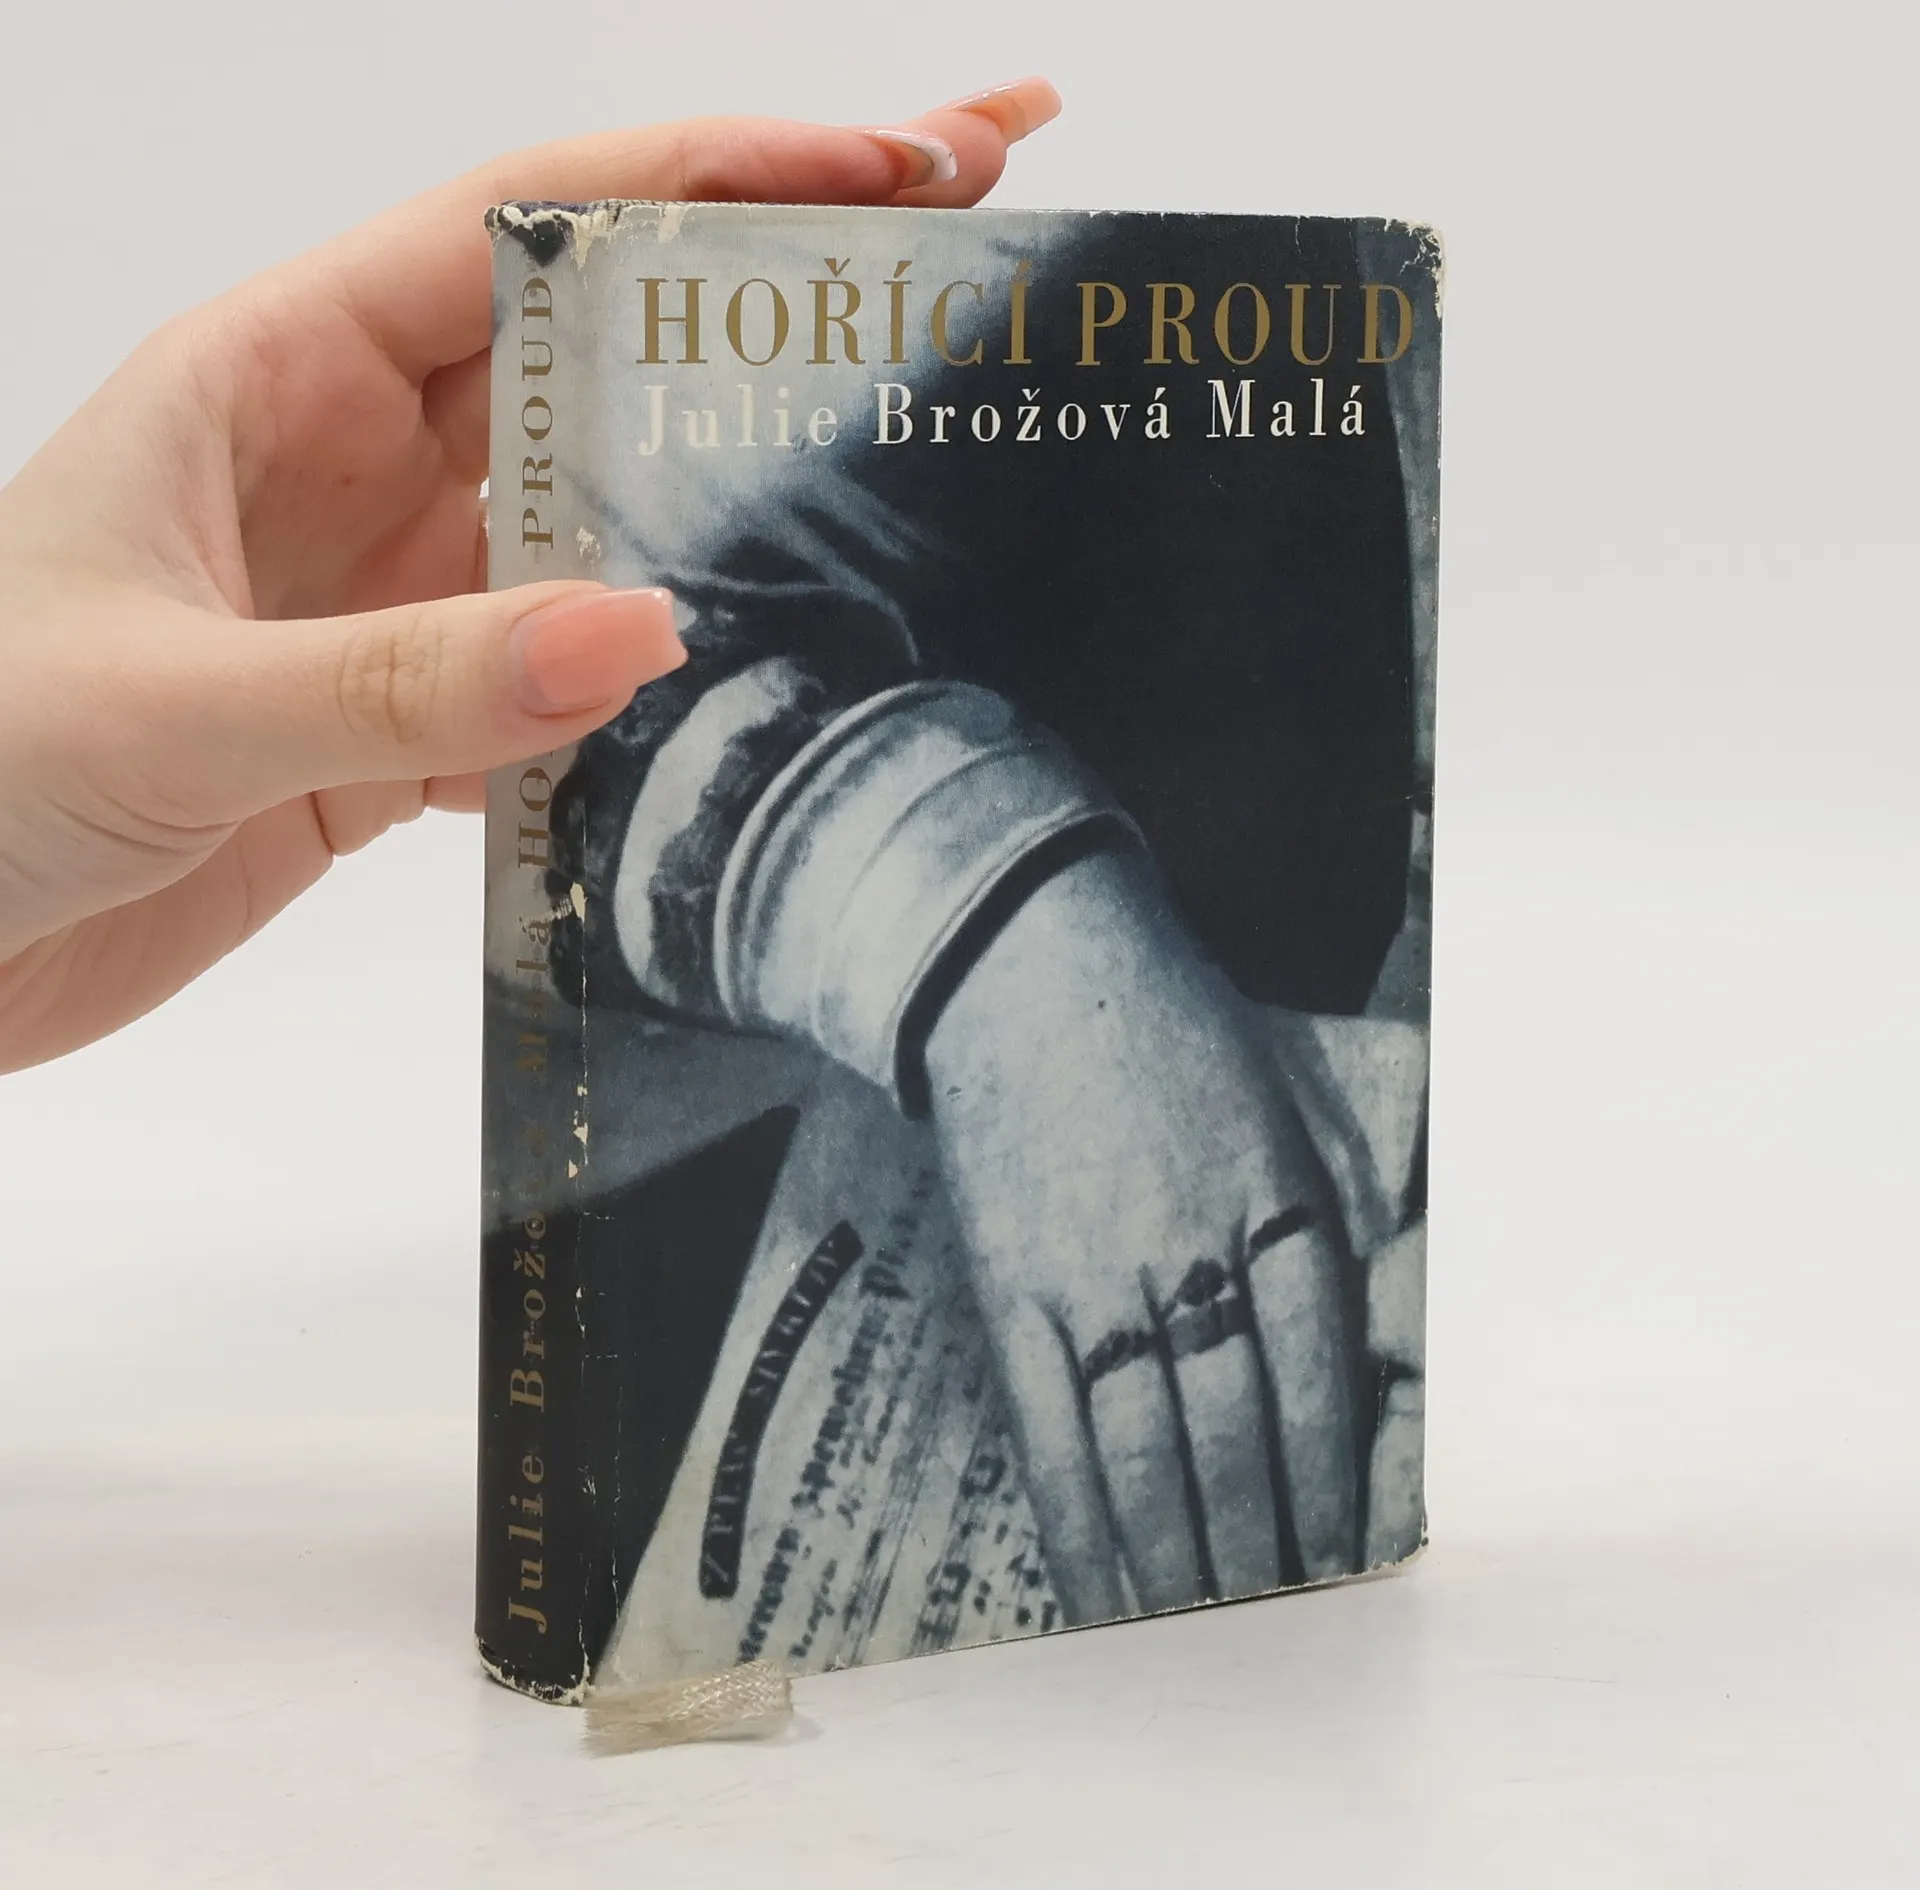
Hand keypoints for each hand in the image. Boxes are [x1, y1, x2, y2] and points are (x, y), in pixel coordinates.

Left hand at [0, 79, 1060, 1071]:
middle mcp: (354, 461)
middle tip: (976, 235)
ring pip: (609, 510)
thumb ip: (407, 678)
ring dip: (746, 485)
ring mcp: (392, 593)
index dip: (720, 174)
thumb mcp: (169, 702)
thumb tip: (644, 633)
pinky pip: (570, 673)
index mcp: (277, 371)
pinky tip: (773, 668)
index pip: (531, 226)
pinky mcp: (408, 720)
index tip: (894, 163)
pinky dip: (666, 676)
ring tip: (919, 448)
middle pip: (604, 343)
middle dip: (782, 281)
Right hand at [923, 844, 1366, 1623]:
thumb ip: (1305, 1232)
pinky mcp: (1011, 1290)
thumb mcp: (1275, 1108)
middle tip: (1286, 1633)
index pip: (1321, 1378)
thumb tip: (1332, 1371)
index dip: (1333, 1482)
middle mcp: (1190, 1251)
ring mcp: (1092, 1277)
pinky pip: (1046, 1432)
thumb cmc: (1166, 1029)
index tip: (1346, 1560)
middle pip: (1237, 1432)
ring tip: (1207, 1639)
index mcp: (1277, 1201)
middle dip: (1265, 1545)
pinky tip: (1102, 1597)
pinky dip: (1078, 1524)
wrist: (1024, 962)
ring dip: (1183, 1559)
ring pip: (1147, 1450)